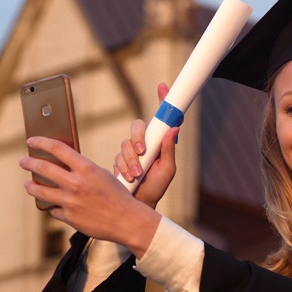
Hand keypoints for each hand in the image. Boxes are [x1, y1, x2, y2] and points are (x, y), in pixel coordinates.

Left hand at [20, 137, 159, 256]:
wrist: (126, 220)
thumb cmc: (117, 195)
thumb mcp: (102, 175)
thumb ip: (82, 170)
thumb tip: (63, 165)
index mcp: (86, 168)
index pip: (57, 149)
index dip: (42, 143)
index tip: (32, 141)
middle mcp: (75, 183)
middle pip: (43, 168)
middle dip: (29, 163)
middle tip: (23, 161)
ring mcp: (70, 201)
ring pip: (40, 191)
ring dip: (31, 187)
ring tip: (28, 185)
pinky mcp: (68, 217)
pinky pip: (54, 209)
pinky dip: (54, 206)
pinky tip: (55, 205)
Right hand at [114, 83, 177, 208]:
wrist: (139, 205)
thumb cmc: (156, 187)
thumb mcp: (167, 170)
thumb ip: (169, 150)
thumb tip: (174, 128)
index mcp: (159, 142)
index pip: (161, 118)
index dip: (162, 100)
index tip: (163, 86)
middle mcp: (145, 143)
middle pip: (137, 127)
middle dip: (138, 139)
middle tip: (142, 152)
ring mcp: (130, 151)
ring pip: (126, 144)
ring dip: (131, 160)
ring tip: (137, 175)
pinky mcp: (119, 160)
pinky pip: (117, 156)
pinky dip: (122, 167)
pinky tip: (128, 177)